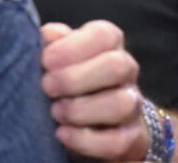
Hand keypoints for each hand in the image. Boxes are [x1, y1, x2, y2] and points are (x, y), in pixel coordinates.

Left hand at [41, 20, 147, 161]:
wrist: (90, 123)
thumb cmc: (68, 80)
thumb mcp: (59, 58)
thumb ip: (52, 43)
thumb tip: (48, 35)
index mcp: (109, 45)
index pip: (104, 35)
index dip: (73, 47)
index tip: (45, 61)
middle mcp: (126, 72)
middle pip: (117, 66)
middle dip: (75, 78)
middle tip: (47, 87)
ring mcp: (132, 106)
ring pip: (121, 104)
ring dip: (80, 110)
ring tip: (55, 112)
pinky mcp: (131, 138)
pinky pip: (117, 141)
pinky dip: (85, 140)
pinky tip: (62, 134)